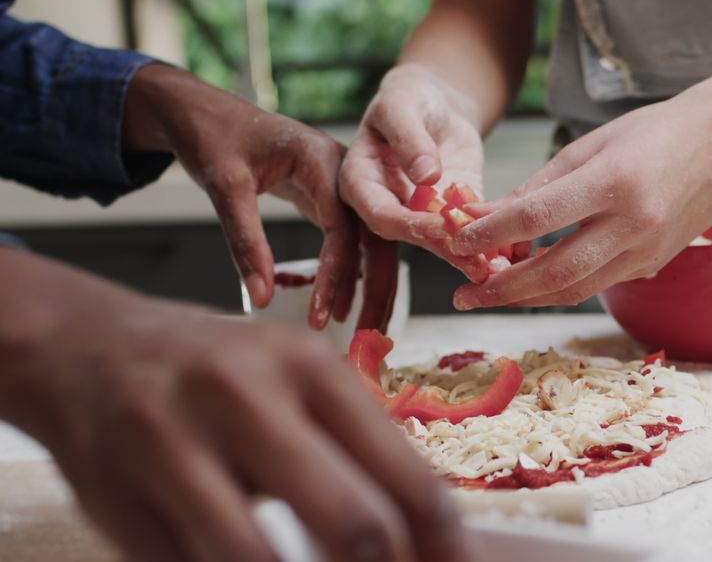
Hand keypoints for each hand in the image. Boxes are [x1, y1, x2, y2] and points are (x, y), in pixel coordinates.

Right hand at [0, 250, 467, 561]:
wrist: (89, 349)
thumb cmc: (219, 374)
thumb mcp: (299, 382)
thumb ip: (360, 448)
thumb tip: (436, 535)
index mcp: (310, 366)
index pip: (408, 479)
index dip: (442, 548)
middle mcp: (243, 396)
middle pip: (353, 524)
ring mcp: (172, 445)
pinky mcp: (116, 499)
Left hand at [124, 64, 358, 329]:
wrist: (203, 109)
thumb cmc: (213, 136)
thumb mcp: (224, 186)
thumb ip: (245, 242)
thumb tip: (262, 298)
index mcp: (324, 159)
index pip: (345, 227)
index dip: (337, 275)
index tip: (323, 315)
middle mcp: (345, 171)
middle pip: (376, 237)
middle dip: (375, 289)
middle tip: (366, 336)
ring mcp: (343, 185)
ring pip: (372, 242)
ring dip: (372, 286)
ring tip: (365, 331)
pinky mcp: (331, 198)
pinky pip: (353, 240)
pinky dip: (355, 273)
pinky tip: (349, 304)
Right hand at [338, 64, 489, 282]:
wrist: (436, 102)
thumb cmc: (409, 97)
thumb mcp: (402, 106)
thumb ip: (409, 138)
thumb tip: (426, 175)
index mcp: (362, 182)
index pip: (380, 214)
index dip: (408, 224)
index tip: (439, 226)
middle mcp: (389, 204)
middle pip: (412, 235)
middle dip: (445, 249)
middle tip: (475, 262)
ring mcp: (420, 212)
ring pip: (441, 241)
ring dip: (468, 255)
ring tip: (495, 269)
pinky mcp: (451, 213)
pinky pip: (467, 230)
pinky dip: (487, 242)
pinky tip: (508, 256)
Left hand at [447, 93, 711, 308]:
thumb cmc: (653, 134)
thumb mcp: (589, 146)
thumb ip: (537, 186)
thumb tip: (482, 214)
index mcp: (614, 182)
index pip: (538, 217)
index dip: (492, 233)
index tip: (457, 241)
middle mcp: (634, 225)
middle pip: (555, 272)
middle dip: (502, 288)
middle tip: (463, 295)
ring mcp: (647, 253)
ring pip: (574, 290)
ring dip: (526, 297)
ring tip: (488, 294)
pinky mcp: (652, 266)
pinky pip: (596, 284)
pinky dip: (559, 287)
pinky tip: (531, 281)